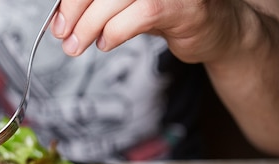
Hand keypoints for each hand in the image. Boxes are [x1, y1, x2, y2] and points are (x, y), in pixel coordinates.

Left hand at [50, 0, 243, 63]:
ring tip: (77, 45)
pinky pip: (138, 16)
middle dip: (74, 11)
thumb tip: (63, 17)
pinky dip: (114, 33)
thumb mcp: (128, 3)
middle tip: (63, 34)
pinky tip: (106, 42)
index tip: (59, 19)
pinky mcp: (182, 4)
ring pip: (114, 0)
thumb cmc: (173, 11)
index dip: (72, 0)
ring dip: (88, 27)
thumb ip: (100, 5)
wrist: (219, 28)